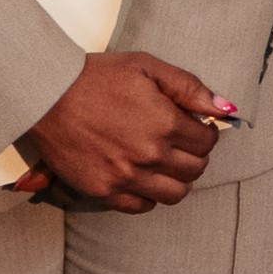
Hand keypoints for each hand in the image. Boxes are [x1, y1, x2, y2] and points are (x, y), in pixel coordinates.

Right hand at [27, 49, 234, 208]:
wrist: (46, 94)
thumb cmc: (97, 76)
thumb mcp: (147, 67)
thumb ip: (189, 88)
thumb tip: (226, 108)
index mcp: (166, 123)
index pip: (207, 142)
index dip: (205, 133)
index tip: (195, 127)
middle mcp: (149, 155)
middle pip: (195, 170)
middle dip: (194, 156)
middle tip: (180, 144)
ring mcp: (126, 177)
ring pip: (174, 194)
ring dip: (176, 179)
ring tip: (164, 163)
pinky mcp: (102, 191)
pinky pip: (141, 206)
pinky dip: (148, 195)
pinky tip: (141, 176)